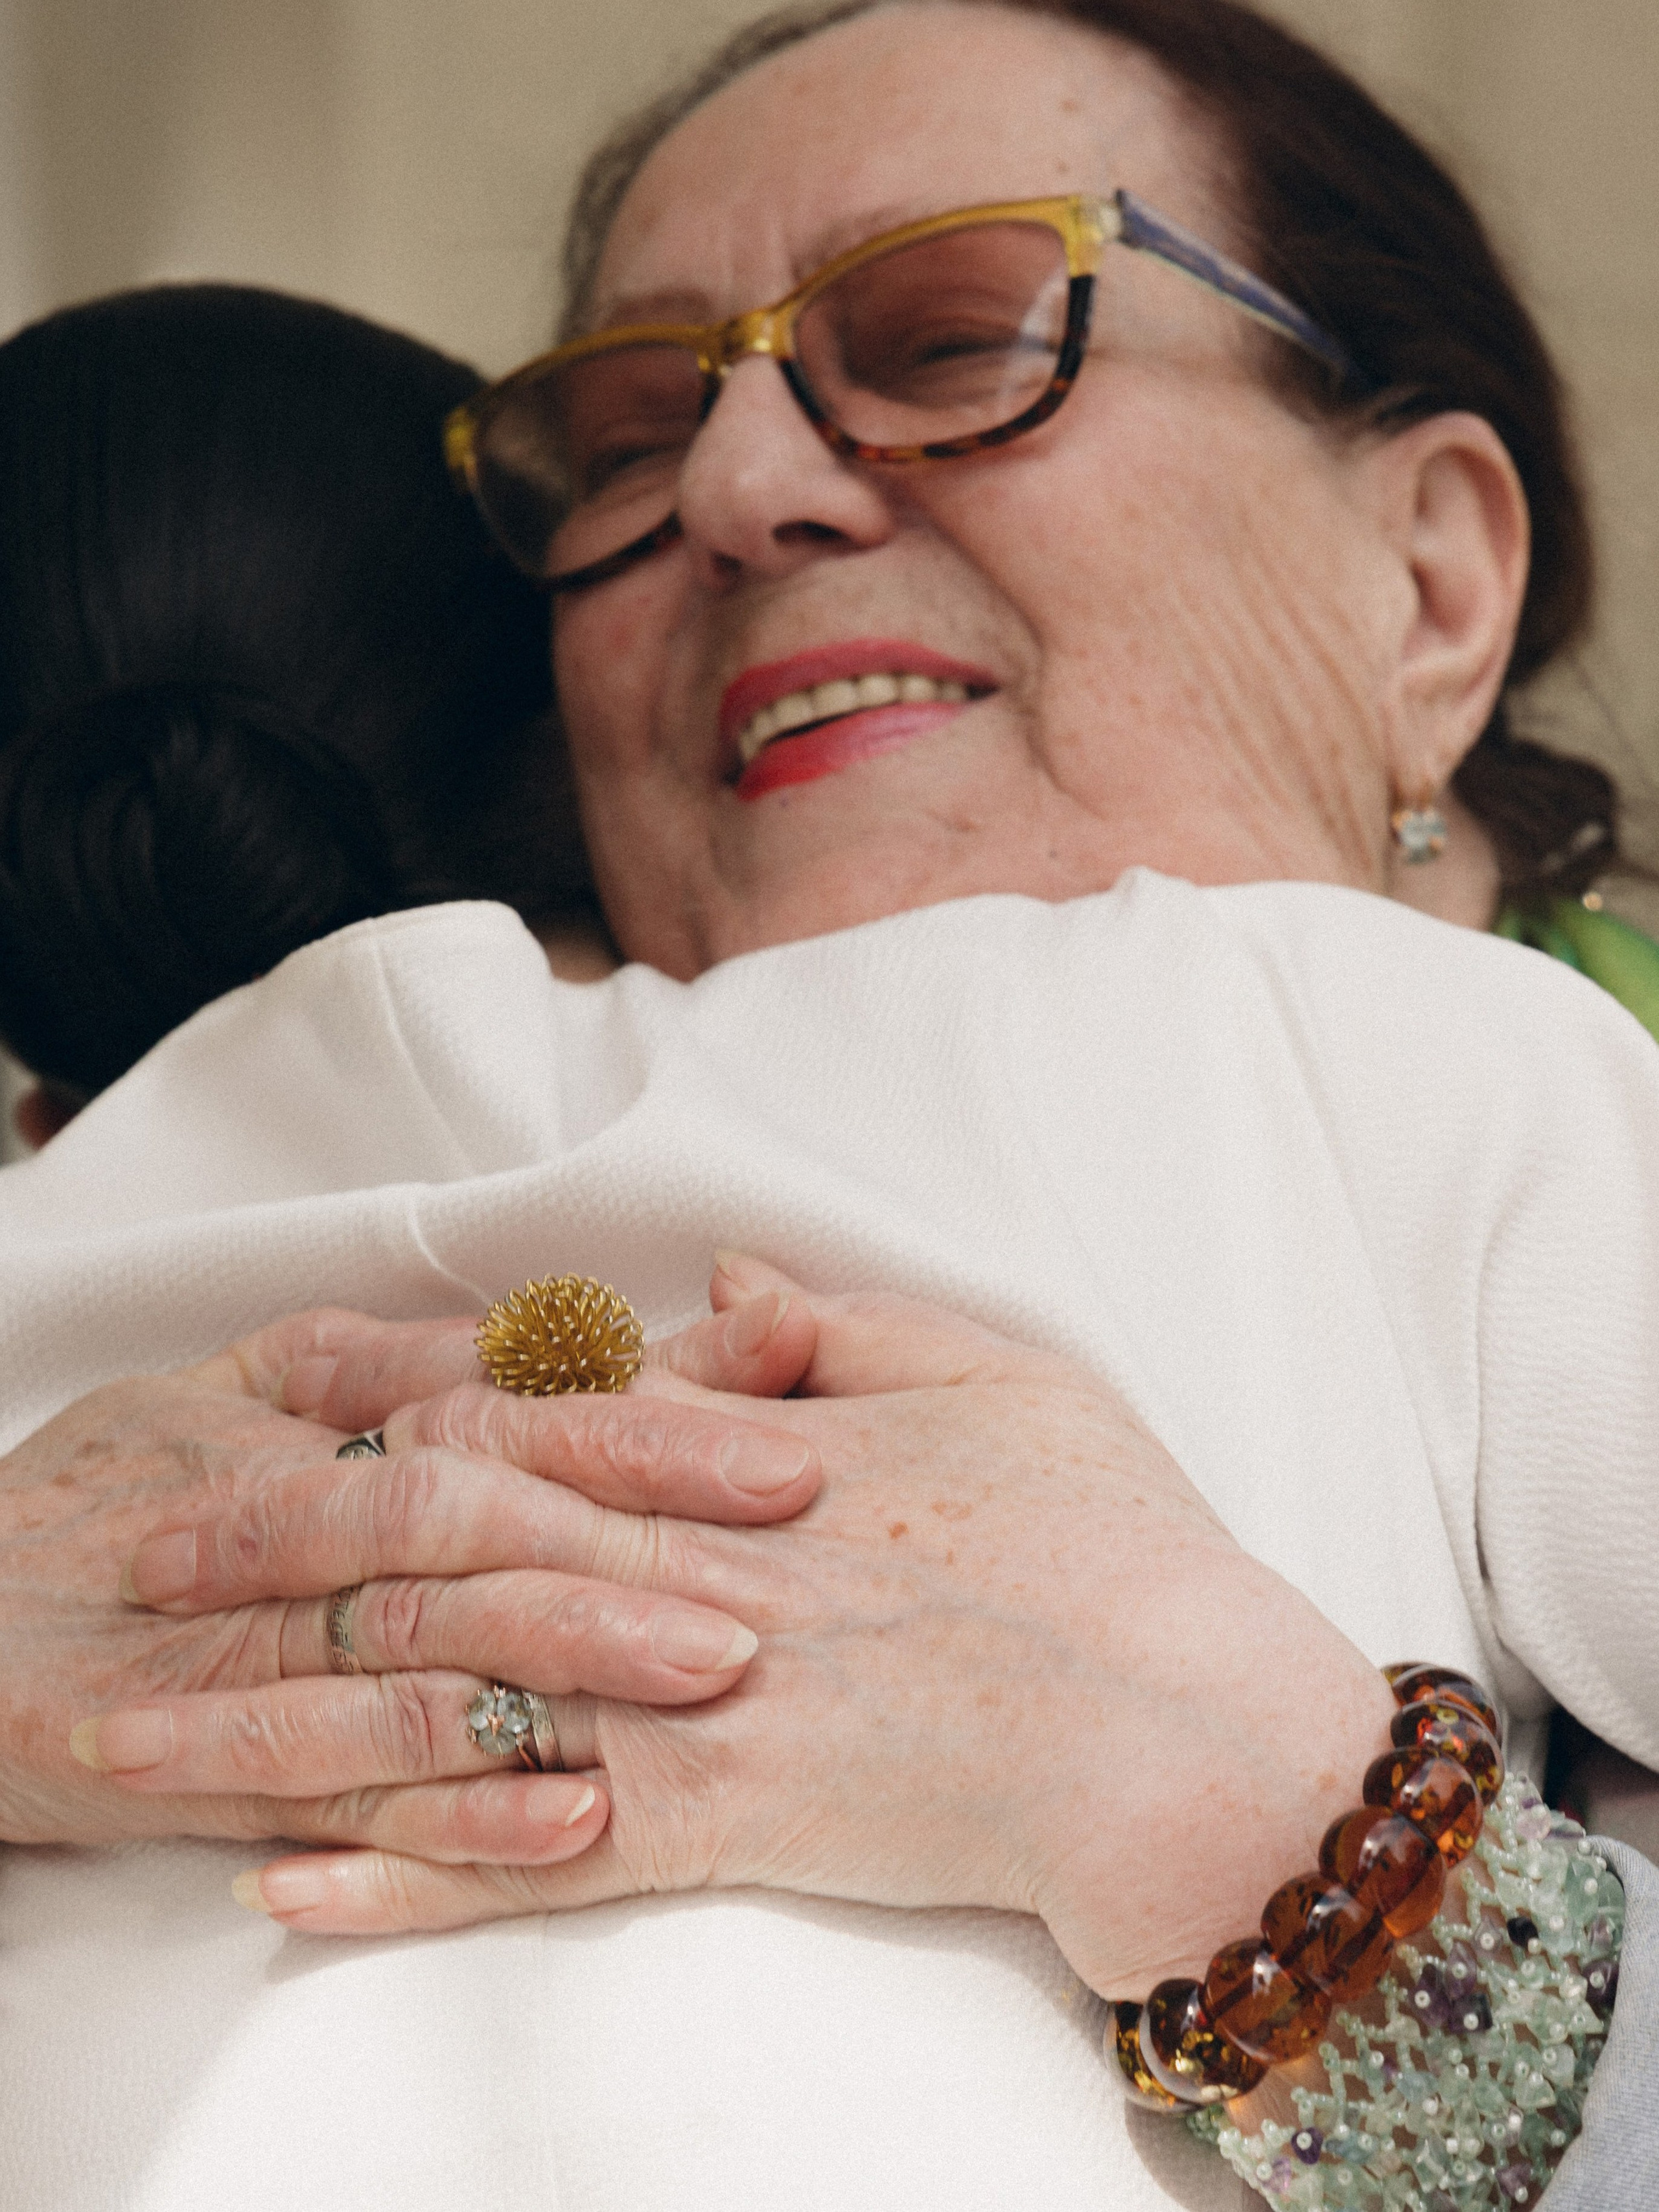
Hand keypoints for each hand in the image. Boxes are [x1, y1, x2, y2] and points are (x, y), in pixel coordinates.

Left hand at [121, 1259, 1397, 1996]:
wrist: (1190, 1726)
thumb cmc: (1109, 1539)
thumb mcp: (992, 1373)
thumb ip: (840, 1324)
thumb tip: (716, 1279)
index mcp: (746, 1458)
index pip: (525, 1406)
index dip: (387, 1388)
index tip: (281, 1376)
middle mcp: (688, 1572)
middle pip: (441, 1542)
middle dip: (281, 1538)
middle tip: (151, 1541)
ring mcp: (694, 1706)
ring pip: (451, 1695)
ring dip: (284, 1709)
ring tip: (146, 1721)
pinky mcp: (722, 1830)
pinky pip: (534, 1864)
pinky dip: (406, 1879)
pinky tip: (290, 1887)